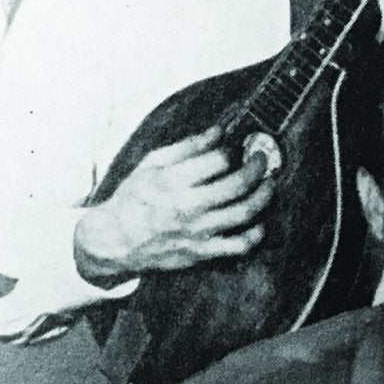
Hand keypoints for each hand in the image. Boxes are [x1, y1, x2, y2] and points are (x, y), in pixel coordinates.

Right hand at [73, 127, 277, 284]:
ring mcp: (196, 231)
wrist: (115, 240)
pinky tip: (259, 222)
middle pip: (237, 184)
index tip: (236, 148)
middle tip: (261, 159)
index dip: (232, 150)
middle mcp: (187, 206)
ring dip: (264, 196)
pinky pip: (239, 246)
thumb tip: (219, 131)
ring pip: (244, 212)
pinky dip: (256, 234)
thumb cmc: (133, 197)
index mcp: (173, 180)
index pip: (218, 159)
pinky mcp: (201, 252)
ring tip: (269, 184)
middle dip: (257, 167)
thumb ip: (187, 147)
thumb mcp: (152, 164)